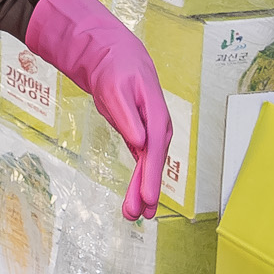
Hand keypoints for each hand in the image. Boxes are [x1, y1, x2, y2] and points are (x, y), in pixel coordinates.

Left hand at [24, 0, 171, 219]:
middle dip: (147, 190)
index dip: (151, 176)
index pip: (154, 151)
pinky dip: (139, 180)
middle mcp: (158, 126)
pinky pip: (142, 162)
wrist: (117, 58)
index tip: (146, 199)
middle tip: (138, 215)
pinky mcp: (142, 136)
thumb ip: (127, 117)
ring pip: (149, 166)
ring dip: (143, 190)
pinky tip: (136, 199)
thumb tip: (139, 142)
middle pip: (154, 163)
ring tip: (135, 215)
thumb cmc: (116, 71)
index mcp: (155, 114)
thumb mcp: (115, 89)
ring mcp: (152, 132)